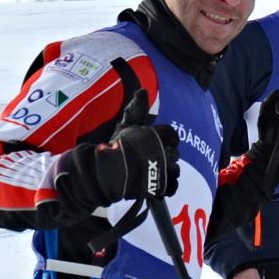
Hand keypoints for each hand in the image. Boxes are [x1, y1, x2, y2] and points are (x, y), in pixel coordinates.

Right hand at [70, 89, 180, 208]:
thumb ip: (137, 110)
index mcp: (154, 135)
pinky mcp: (157, 188)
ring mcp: (160, 172)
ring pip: (175, 170)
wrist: (104, 172)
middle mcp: (160, 153)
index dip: (166, 138)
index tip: (155, 142)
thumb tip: (143, 90)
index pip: (173, 135)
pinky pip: (173, 186)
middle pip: (175, 153)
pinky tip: (158, 182)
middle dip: (166, 155)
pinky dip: (168, 186)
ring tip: (153, 171)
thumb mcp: (125, 125)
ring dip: (168, 171)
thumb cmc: (116, 146)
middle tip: (151, 158)